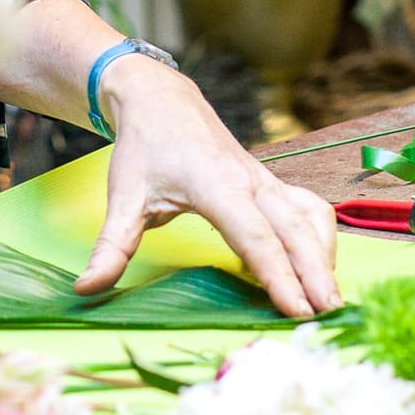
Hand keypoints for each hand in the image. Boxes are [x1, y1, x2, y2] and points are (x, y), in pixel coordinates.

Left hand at [76, 55, 341, 318]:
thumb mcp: (123, 197)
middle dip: (316, 274)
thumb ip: (110, 247)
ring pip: (310, 217)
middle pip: (294, 231)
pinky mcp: (270, 181)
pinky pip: (307, 208)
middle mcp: (250, 181)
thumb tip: (85, 290)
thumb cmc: (143, 147)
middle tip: (329, 315)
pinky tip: (318, 265)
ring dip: (324, 256)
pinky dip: (320, 236)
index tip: (296, 310)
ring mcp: (264, 179)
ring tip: (329, 299)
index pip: (255, 238)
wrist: (161, 98)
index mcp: (216, 185)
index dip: (278, 276)